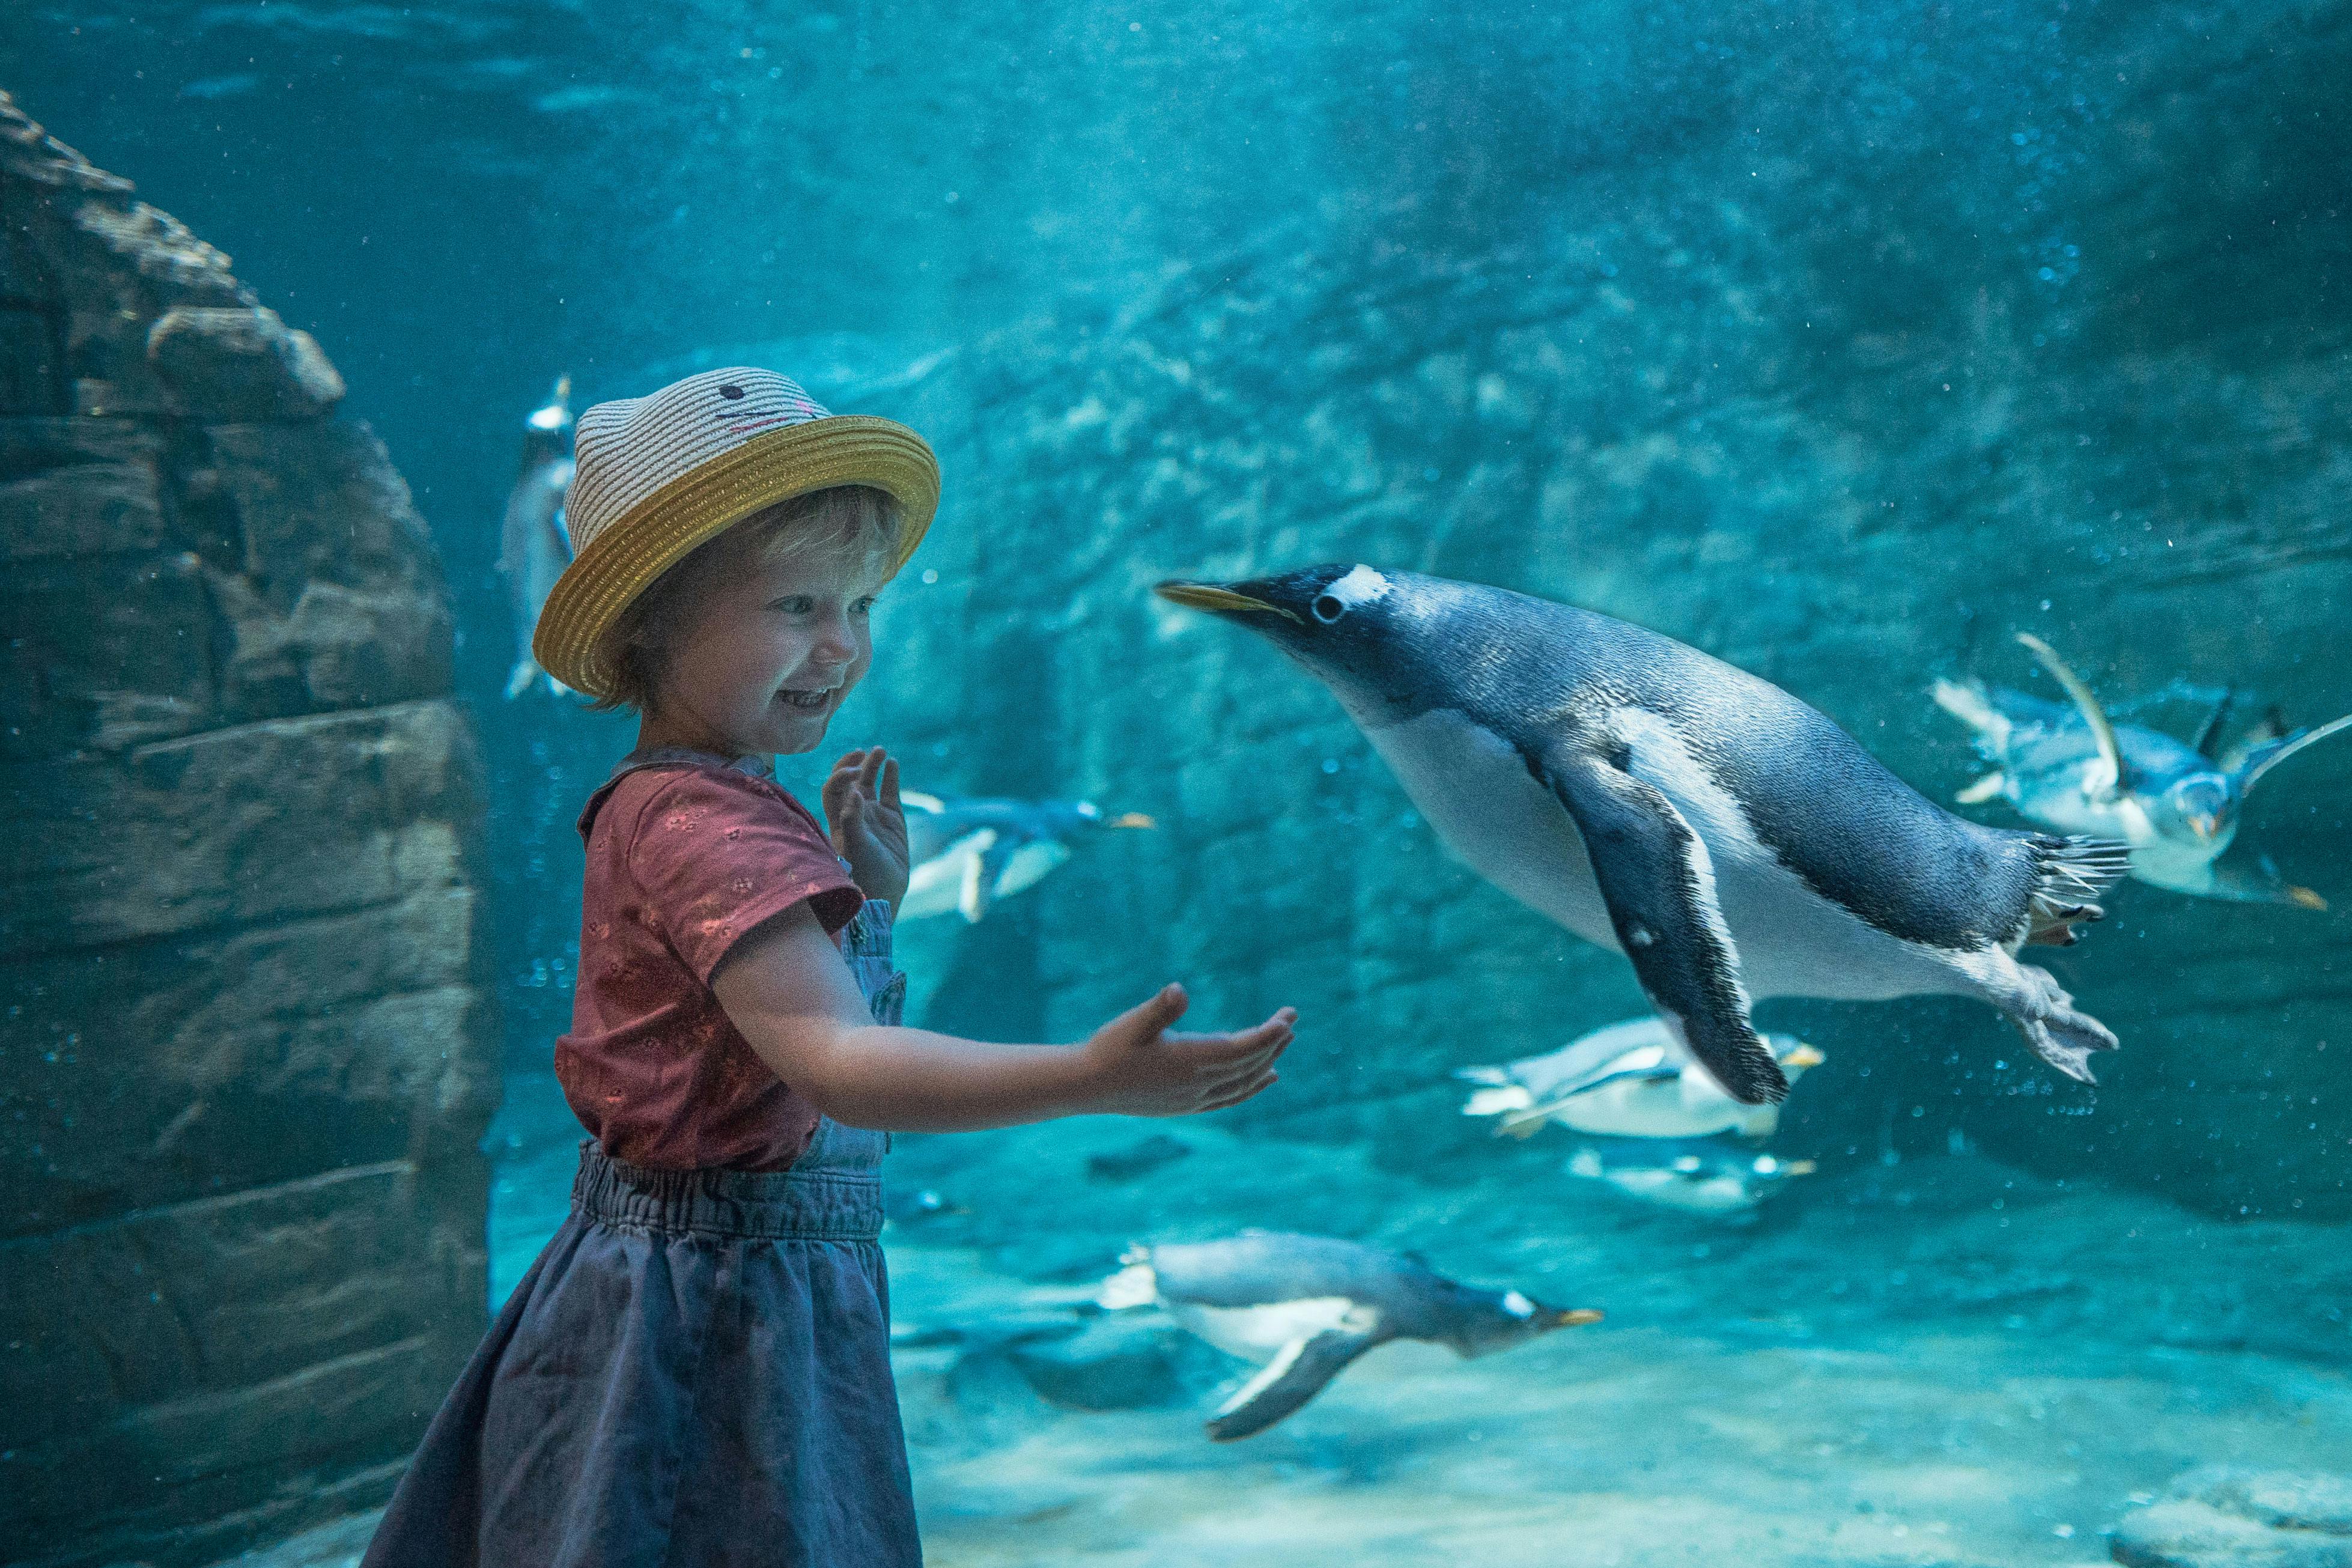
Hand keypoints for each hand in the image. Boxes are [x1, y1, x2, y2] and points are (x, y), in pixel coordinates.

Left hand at [823, 746, 909, 906]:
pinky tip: (893, 763)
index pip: (833, 788)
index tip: (854, 773)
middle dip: (853, 764)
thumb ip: (853, 819)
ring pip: (870, 783)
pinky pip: (890, 792)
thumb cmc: (863, 874)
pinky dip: (891, 777)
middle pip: (849, 781)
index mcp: (838, 818)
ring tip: (880, 751)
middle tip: (862, 752)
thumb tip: (854, 790)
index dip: (841, 776)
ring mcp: (873, 815)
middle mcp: (853, 813)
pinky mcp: (892, 819)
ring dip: (872, 765)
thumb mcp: (855, 847)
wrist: (883, 894)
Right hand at [1078, 984, 1294, 1116]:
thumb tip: (1180, 990)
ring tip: (1285, 1042)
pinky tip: (1268, 1078)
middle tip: (1291, 1019)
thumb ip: (1160, 1008)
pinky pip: (1231, 1099)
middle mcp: (1197, 1085)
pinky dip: (1253, 1088)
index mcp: (1189, 1061)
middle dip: (1273, 1042)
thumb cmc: (1108, 1049)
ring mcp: (1193, 1099)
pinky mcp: (1186, 1106)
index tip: (1289, 1017)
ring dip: (1266, 1061)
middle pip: (1248, 1065)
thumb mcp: (1133, 1023)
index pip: (1242, 1049)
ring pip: (1243, 1083)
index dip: (1268, 1034)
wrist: (1086, 1087)